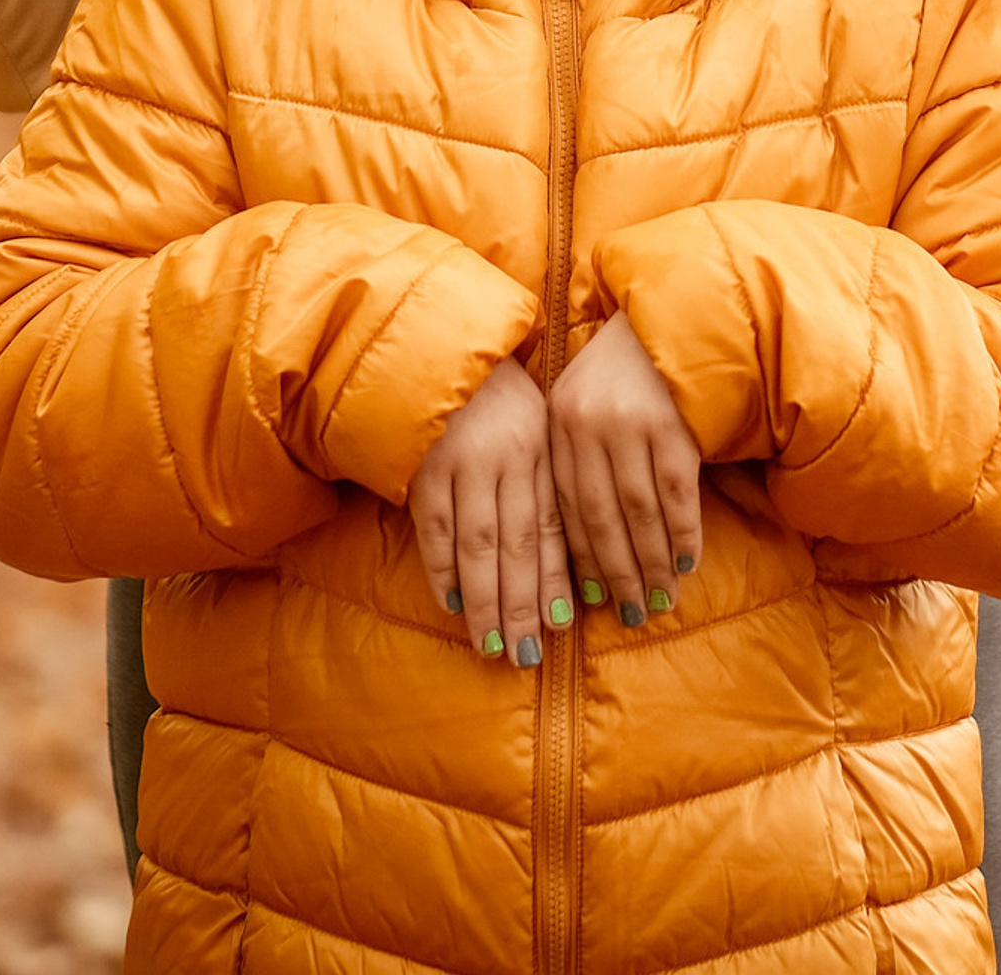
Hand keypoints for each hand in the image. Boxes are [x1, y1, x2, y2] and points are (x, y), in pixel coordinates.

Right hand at [410, 356, 572, 666]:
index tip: (563, 625)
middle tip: (528, 656)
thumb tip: (577, 551)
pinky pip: (434, 529)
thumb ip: (551, 480)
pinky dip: (442, 569)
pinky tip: (454, 604)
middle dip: (523, 604)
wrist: (444, 344)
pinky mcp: (422, 467)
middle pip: (518, 544)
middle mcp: (506, 457)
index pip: (553, 525)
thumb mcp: (539, 425)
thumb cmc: (501, 394)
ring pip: (477, 545)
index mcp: (540, 445)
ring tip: (494, 647)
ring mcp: (461, 462)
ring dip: (486, 601)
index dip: (556, 578)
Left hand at [548, 312, 701, 628]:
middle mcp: (586, 424)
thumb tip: (583, 543)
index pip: (564, 507)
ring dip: (652, 563)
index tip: (594, 601)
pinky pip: (676, 492)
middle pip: (599, 517)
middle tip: (632, 614)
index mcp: (558, 422)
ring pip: (638, 513)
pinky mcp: (671, 421)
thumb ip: (579, 457)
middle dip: (617, 573)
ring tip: (660, 599)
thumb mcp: (585, 402)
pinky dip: (682, 532)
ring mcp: (629, 422)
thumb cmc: (625, 368)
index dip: (581, 559)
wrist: (670, 312)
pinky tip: (687, 561)